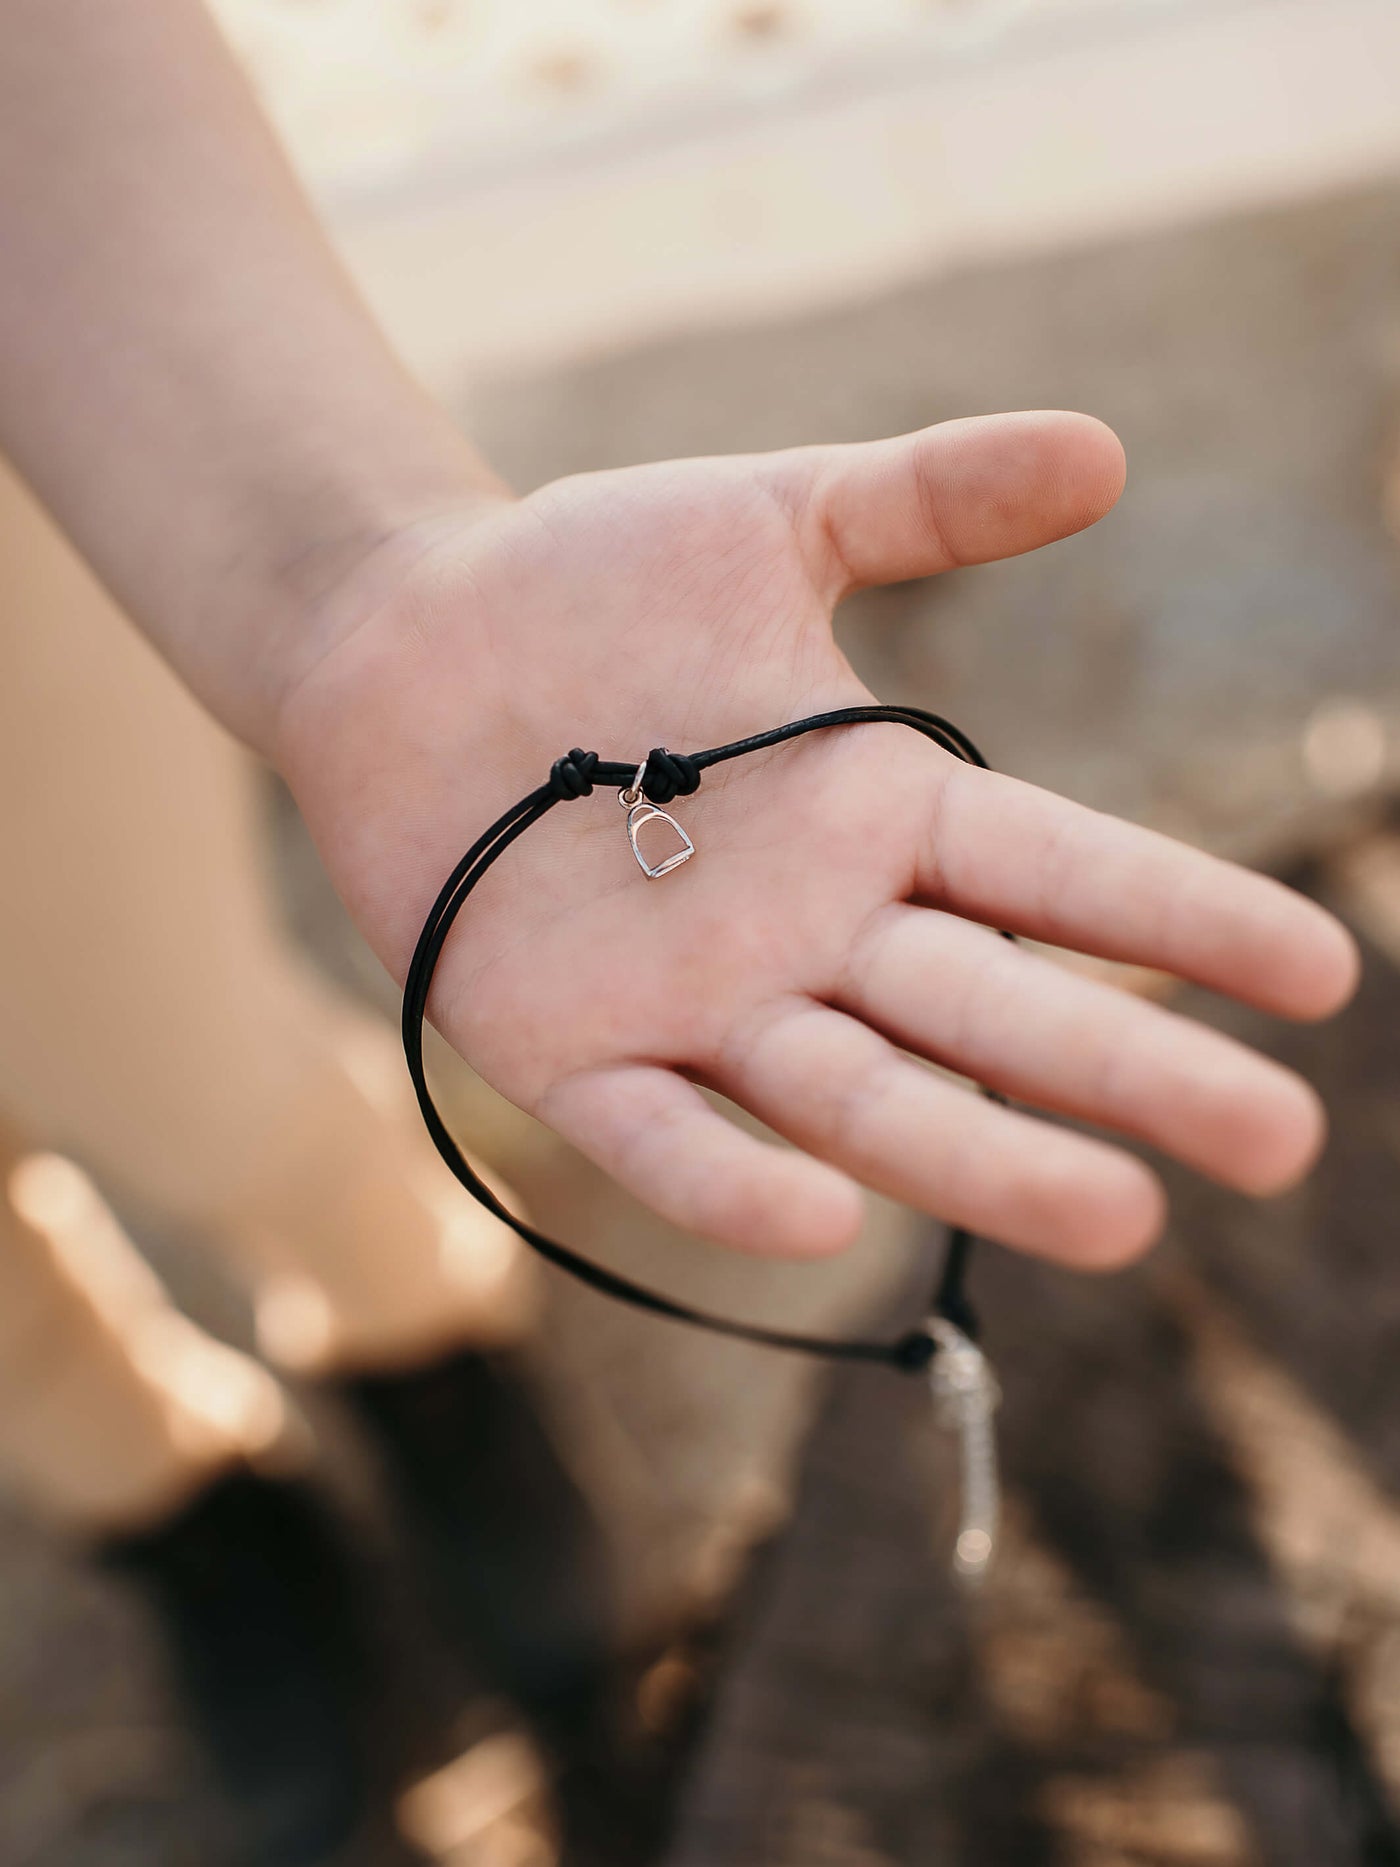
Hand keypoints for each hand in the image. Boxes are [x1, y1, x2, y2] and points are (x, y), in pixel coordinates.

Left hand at [273, 412, 1357, 1270]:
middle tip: (1281, 1145)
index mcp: (883, 814)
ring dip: (981, 1158)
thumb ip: (928, 499)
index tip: (1324, 977)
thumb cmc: (587, 577)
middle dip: (1130, 1074)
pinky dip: (733, 1183)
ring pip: (861, 1098)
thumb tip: (1106, 454)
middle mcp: (819, 932)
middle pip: (994, 1012)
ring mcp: (698, 1006)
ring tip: (1120, 1218)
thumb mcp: (773, 514)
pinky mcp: (568, 1054)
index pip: (1065, 877)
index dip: (1187, 921)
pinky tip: (827, 1219)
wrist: (403, 638)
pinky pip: (660, 1135)